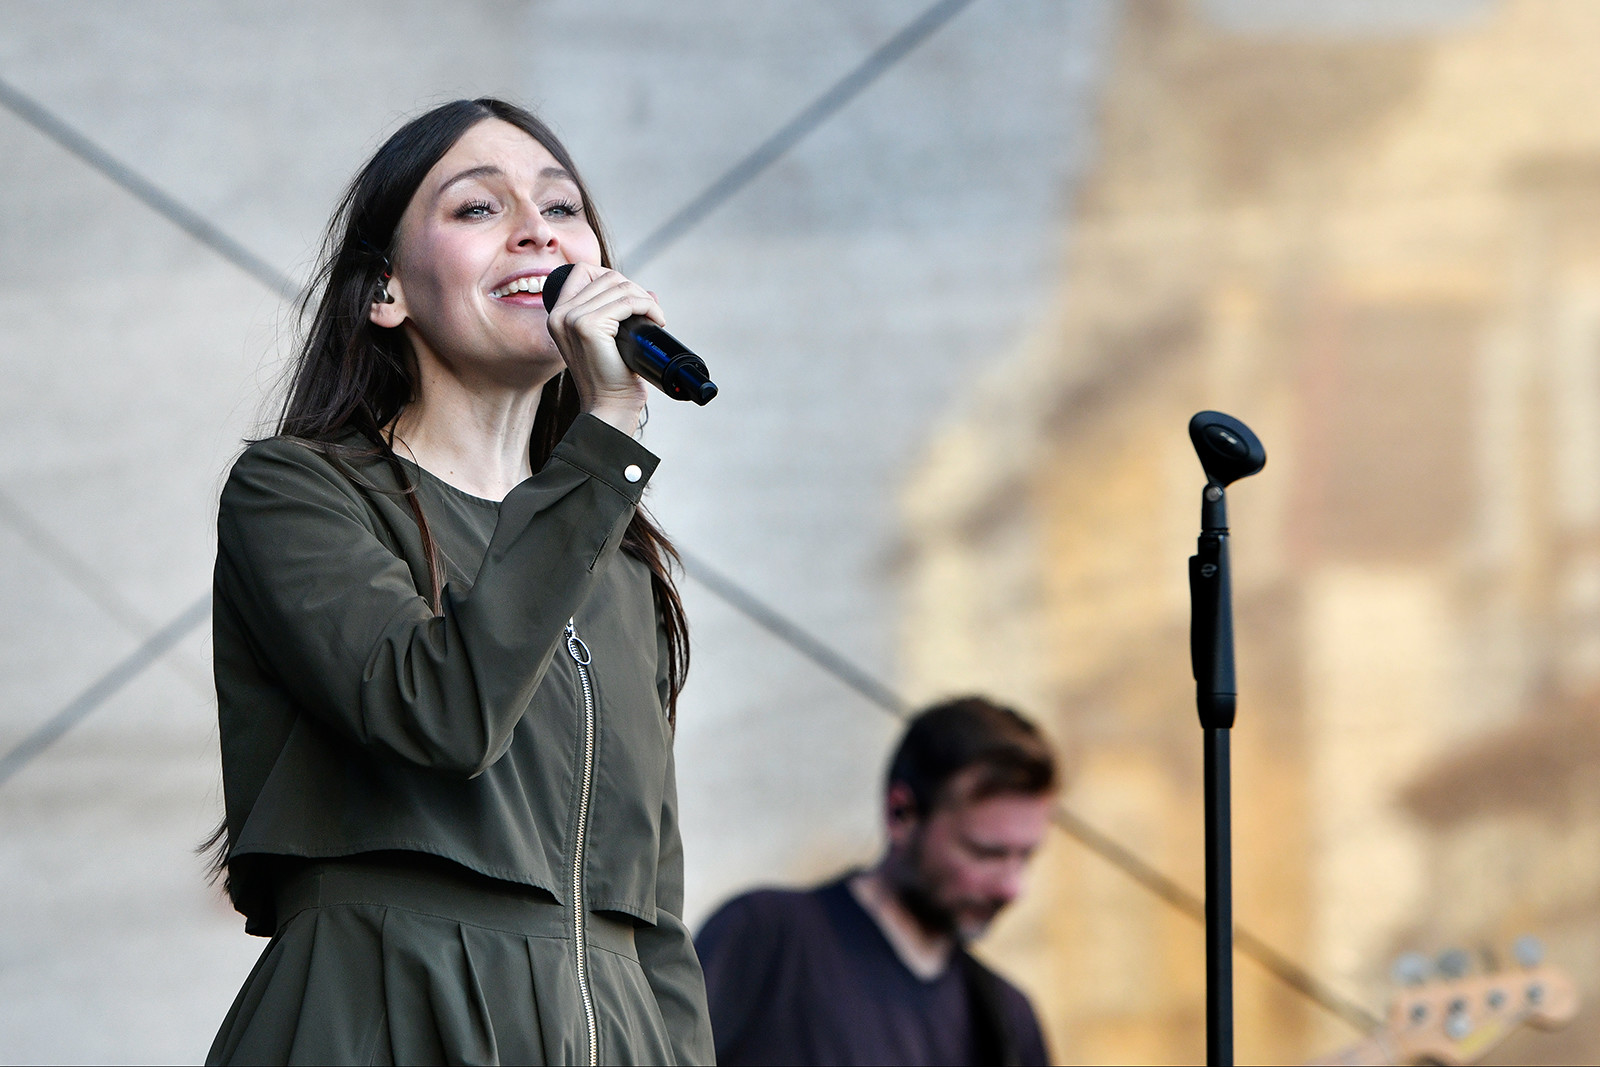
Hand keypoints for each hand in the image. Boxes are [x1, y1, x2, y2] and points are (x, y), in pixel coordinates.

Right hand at [544, 263, 662, 434]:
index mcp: (557, 316)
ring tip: (655, 318)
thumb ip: (616, 313)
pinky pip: (626, 301)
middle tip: (649, 313)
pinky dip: (647, 306)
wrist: (609, 408)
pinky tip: (656, 320)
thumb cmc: (612, 378)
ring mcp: (571, 319)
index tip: (631, 301)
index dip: (612, 278)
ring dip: (643, 298)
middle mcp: (559, 314)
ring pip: (618, 285)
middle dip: (633, 289)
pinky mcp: (588, 326)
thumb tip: (648, 293)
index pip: (582, 271)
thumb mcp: (608, 340)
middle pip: (605, 276)